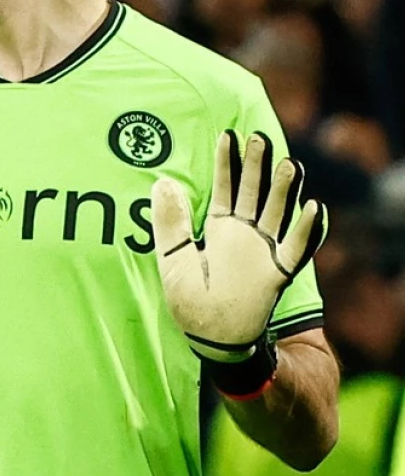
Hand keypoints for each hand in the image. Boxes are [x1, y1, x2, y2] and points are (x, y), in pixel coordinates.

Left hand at [150, 130, 325, 361]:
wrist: (213, 339)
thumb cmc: (190, 301)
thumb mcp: (172, 259)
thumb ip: (169, 224)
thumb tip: (161, 181)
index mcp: (219, 229)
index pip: (224, 188)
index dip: (226, 163)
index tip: (227, 136)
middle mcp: (244, 235)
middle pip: (253, 193)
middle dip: (256, 166)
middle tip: (259, 137)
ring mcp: (263, 252)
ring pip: (276, 213)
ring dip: (283, 190)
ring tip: (288, 163)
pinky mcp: (278, 273)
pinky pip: (296, 250)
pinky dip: (306, 231)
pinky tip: (313, 208)